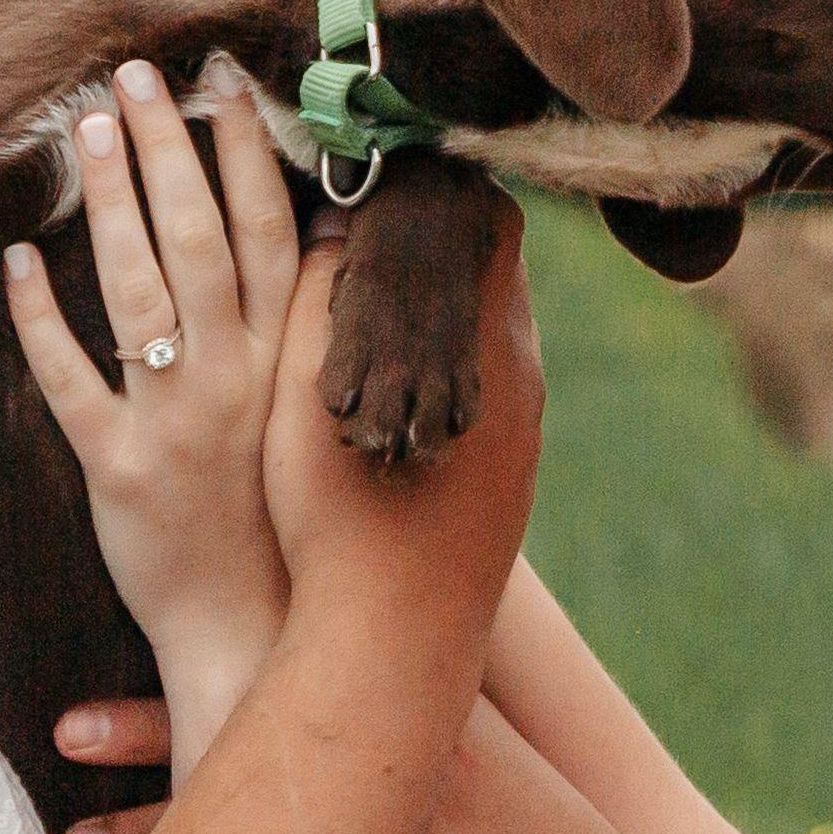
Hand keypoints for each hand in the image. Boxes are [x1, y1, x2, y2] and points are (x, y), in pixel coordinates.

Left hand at [1, 60, 307, 719]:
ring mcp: (177, 420)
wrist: (247, 626)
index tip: (224, 80)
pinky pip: (72, 381)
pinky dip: (42, 319)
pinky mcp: (118, 468)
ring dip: (109, 201)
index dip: (247, 152)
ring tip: (83, 128)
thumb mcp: (308, 405)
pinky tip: (18, 260)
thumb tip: (329, 227)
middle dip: (168, 148)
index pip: (270, 231)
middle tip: (136, 73)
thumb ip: (308, 319)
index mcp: (286, 357)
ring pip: (140, 290)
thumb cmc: (279, 507)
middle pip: (201, 238)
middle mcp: (237, 377)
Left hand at [57, 691, 658, 833]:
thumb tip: (300, 630)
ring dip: (151, 828)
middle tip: (65, 730)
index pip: (279, 646)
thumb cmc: (500, 814)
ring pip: (252, 818)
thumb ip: (381, 672)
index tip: (126, 646)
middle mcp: (392, 744)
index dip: (195, 638)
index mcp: (395, 692)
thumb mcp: (453, 724)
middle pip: (250, 722)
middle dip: (150, 727)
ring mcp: (398, 821)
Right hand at [264, 192, 544, 646]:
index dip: (439, 196)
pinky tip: (392, 402)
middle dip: (434, 255)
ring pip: (489, 339)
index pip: (492, 220)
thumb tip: (338, 218)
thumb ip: (322, 290)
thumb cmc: (340, 512)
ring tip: (371, 325)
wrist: (393, 639)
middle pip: (491, 276)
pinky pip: (489, 397)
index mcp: (483, 336)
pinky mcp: (516, 477)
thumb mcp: (305, 387)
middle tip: (368, 248)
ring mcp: (526, 430)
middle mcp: (521, 375)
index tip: (386, 194)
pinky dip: (445, 377)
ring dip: (437, 319)